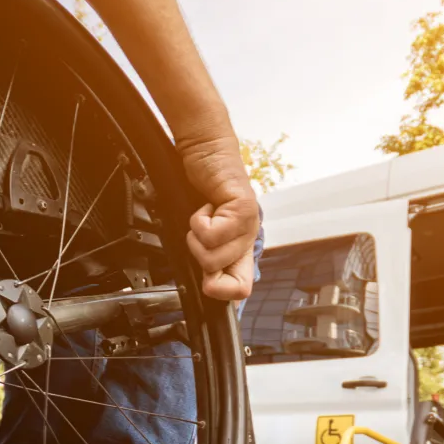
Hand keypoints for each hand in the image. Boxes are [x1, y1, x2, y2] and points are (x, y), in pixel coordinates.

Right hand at [180, 136, 258, 301]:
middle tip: (202, 233)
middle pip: (218, 278)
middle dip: (199, 257)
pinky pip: (211, 233)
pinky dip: (198, 220)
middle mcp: (248, 239)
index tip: (205, 274)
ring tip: (204, 216)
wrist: (205, 152)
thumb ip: (207, 258)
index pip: (241, 291)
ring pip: (212, 257)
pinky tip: (206, 206)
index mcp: (240, 249)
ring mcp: (248, 224)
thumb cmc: (201, 189)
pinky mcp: (242, 208)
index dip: (219, 291)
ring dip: (196, 235)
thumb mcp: (202, 232)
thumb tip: (207, 287)